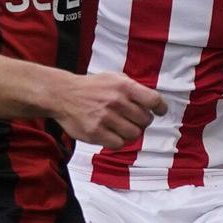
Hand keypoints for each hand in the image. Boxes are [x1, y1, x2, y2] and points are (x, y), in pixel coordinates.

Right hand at [51, 71, 166, 149]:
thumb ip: (133, 88)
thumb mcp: (113, 78)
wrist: (63, 94)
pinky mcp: (95, 133)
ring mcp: (105, 118)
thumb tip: (154, 103)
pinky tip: (112, 133)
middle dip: (142, 121)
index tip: (160, 112)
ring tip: (122, 127)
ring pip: (134, 134)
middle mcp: (116, 101)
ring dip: (131, 132)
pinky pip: (119, 143)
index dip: (160, 108)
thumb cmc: (91, 87)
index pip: (153, 100)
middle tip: (133, 119)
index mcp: (123, 86)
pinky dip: (118, 141)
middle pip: (145, 120)